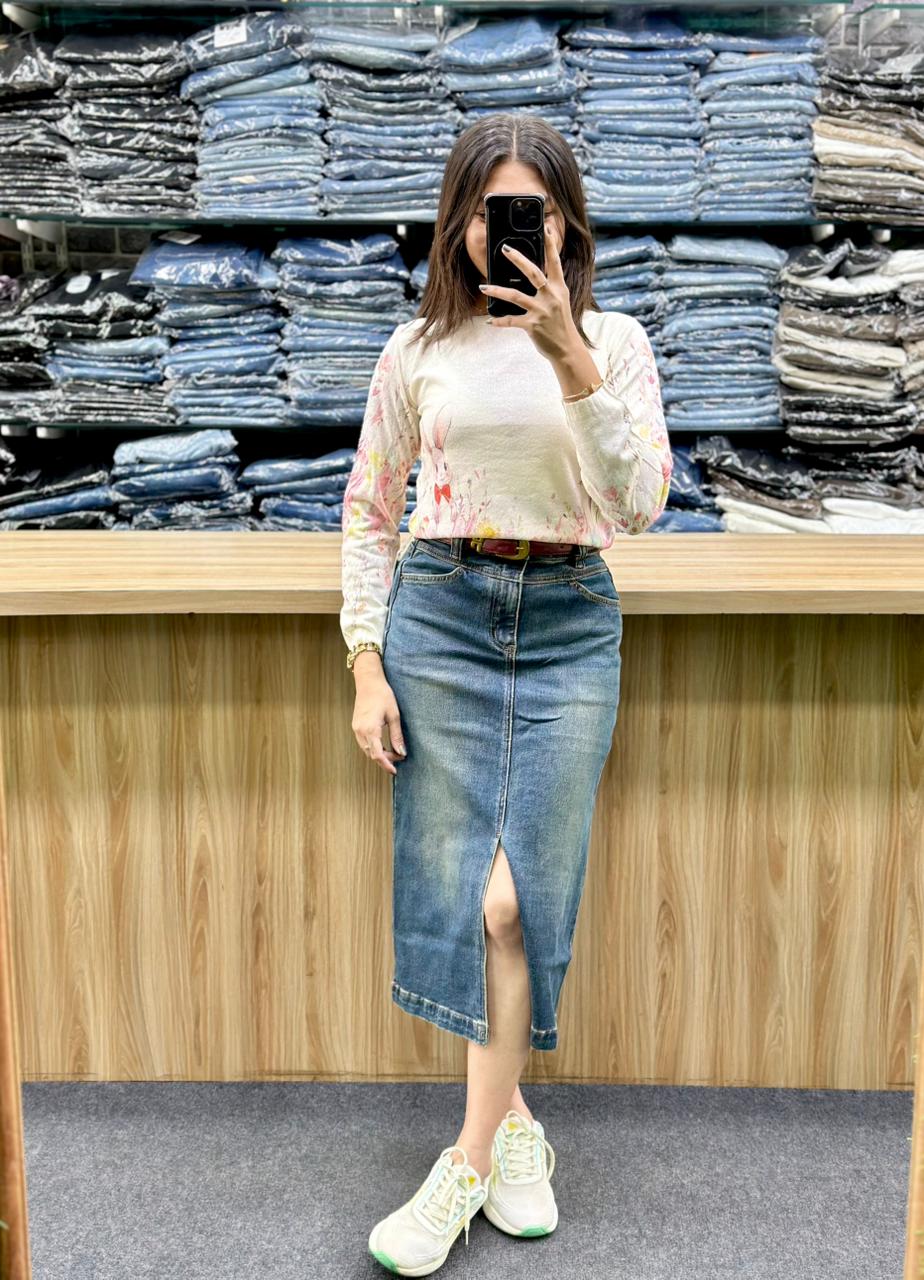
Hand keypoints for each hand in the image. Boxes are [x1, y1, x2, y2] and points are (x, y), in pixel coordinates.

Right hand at [352, 670, 406, 775]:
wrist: (368, 682)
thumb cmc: (383, 696)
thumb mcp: (394, 716)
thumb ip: (397, 736)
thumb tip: (402, 752)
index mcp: (371, 729)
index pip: (378, 755)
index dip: (386, 765)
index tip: (395, 771)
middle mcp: (360, 731)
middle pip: (372, 754)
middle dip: (385, 759)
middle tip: (399, 758)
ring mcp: (356, 729)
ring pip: (366, 750)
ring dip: (378, 754)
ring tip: (392, 753)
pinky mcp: (355, 726)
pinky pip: (363, 743)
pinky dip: (373, 747)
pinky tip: (383, 746)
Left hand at [479, 221, 576, 360]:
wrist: (567, 349)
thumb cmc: (561, 324)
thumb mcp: (560, 301)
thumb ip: (549, 288)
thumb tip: (534, 275)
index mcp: (558, 288)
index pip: (554, 262)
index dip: (551, 244)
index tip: (547, 227)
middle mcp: (550, 297)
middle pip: (533, 273)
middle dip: (518, 259)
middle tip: (505, 249)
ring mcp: (541, 311)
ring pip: (515, 296)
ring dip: (496, 291)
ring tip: (483, 286)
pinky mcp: (532, 325)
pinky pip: (511, 321)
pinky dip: (499, 321)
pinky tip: (489, 320)